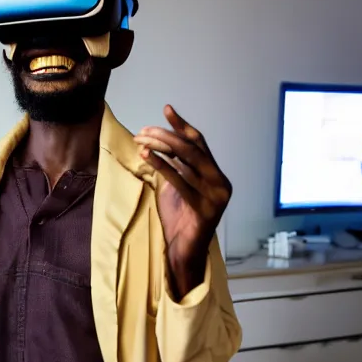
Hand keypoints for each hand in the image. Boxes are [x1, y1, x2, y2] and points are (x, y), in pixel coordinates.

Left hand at [134, 105, 231, 298]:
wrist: (182, 250)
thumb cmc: (178, 218)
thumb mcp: (175, 186)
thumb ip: (174, 166)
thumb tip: (157, 142)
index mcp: (215, 174)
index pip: (199, 143)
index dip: (182, 125)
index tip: (166, 110)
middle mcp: (221, 182)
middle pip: (192, 148)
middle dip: (165, 136)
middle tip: (143, 132)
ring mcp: (216, 196)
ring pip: (187, 161)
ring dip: (160, 148)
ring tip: (141, 142)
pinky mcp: (206, 210)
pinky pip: (181, 181)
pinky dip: (162, 166)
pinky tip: (147, 157)